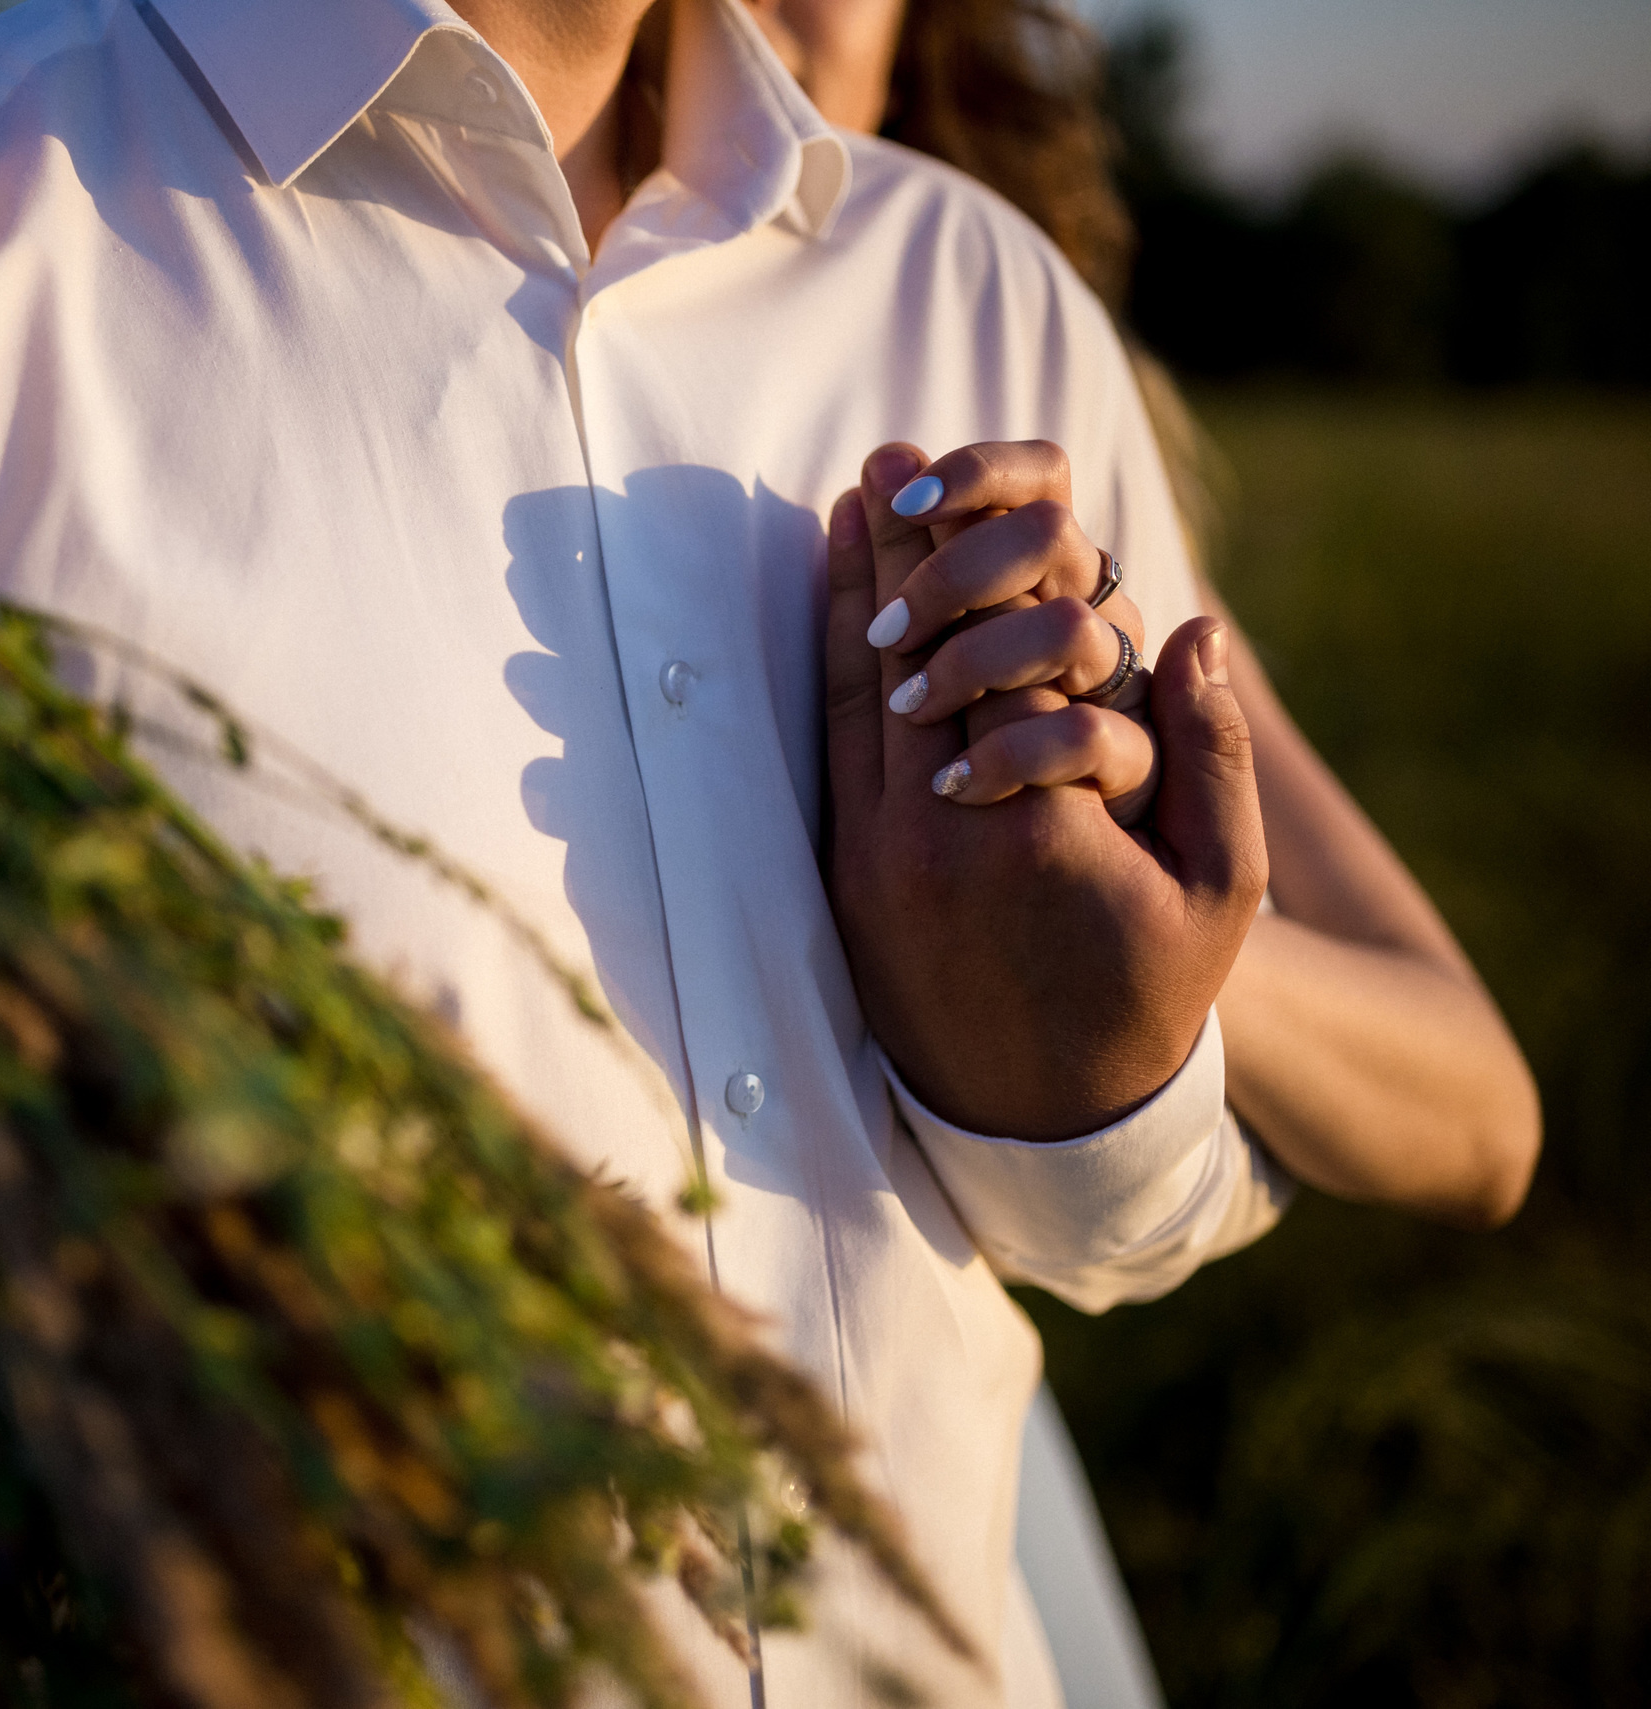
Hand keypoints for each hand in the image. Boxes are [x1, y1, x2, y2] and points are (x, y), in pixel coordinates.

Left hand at [821, 446, 1268, 1140]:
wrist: (1042, 1117)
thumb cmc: (1148, 997)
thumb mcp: (1218, 889)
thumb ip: (1217, 757)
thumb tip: (1196, 628)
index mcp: (1042, 824)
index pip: (1003, 653)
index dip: (975, 557)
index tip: (959, 479)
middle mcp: (941, 832)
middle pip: (911, 655)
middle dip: (900, 552)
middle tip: (886, 463)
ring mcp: (877, 858)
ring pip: (853, 697)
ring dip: (852, 597)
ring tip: (851, 510)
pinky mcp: (839, 881)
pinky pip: (828, 752)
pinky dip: (828, 669)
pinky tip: (836, 612)